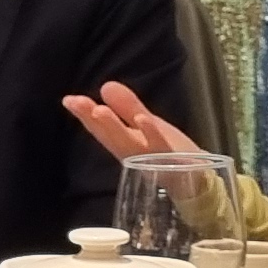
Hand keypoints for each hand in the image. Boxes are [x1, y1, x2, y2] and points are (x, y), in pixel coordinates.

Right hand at [62, 80, 201, 162]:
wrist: (200, 181)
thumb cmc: (170, 153)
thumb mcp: (147, 125)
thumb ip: (127, 107)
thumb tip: (105, 85)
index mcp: (126, 144)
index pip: (101, 129)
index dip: (84, 115)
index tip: (68, 100)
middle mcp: (135, 155)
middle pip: (111, 138)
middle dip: (94, 121)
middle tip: (77, 103)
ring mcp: (154, 161)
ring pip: (130, 145)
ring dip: (115, 128)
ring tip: (100, 111)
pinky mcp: (175, 164)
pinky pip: (162, 150)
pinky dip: (151, 135)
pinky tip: (142, 120)